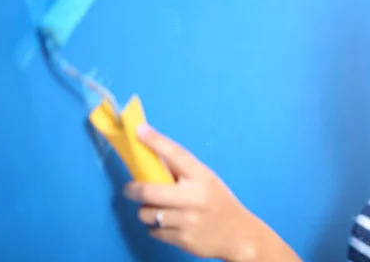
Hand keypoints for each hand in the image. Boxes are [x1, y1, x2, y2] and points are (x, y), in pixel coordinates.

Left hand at [123, 124, 258, 260]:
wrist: (238, 235)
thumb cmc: (219, 202)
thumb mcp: (206, 180)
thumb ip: (182, 171)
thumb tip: (153, 157)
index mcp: (202, 177)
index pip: (175, 154)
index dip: (155, 141)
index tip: (139, 131)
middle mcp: (194, 197)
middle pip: (149, 190)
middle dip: (133, 189)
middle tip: (131, 188)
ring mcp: (187, 220)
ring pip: (146, 213)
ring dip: (146, 211)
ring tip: (157, 210)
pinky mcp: (181, 239)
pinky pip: (153, 230)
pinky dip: (156, 227)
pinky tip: (168, 224)